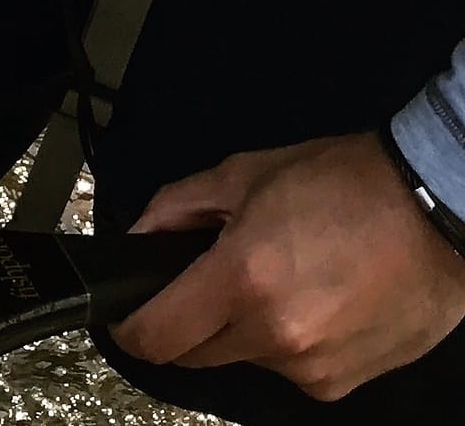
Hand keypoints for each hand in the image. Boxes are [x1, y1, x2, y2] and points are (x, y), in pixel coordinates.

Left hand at [111, 132, 464, 399]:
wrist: (434, 211)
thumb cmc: (339, 182)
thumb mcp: (243, 174)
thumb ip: (176, 207)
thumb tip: (138, 238)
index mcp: (242, 280)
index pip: (158, 337)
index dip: (130, 327)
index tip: (125, 313)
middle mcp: (274, 336)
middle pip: (195, 353)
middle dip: (188, 320)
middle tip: (211, 275)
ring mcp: (312, 368)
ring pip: (243, 359)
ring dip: (241, 328)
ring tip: (277, 276)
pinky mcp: (342, 384)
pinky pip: (289, 369)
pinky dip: (285, 341)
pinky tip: (312, 299)